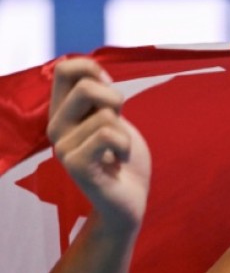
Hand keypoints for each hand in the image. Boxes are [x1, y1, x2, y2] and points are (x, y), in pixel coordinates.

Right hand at [47, 58, 151, 230]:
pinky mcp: (76, 166)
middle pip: (85, 87)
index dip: (94, 70)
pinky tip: (119, 163)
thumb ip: (101, 98)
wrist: (129, 202)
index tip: (110, 94)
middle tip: (119, 127)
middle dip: (116, 101)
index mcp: (64, 113)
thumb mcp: (115, 120)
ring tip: (118, 153)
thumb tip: (93, 69)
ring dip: (124, 133)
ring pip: (104, 115)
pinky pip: (108, 136)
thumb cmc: (123, 160)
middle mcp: (56, 128)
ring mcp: (64, 148)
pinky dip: (125, 147)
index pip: (64, 69)